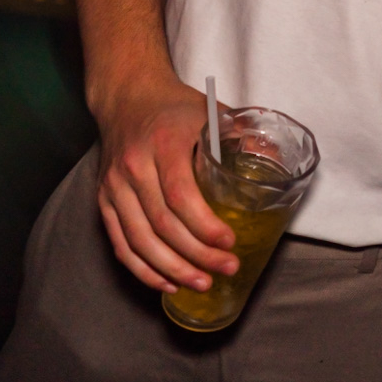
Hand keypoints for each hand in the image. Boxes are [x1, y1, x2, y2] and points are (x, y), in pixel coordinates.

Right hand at [93, 76, 237, 293]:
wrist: (127, 97)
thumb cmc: (176, 107)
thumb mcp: (212, 111)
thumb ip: (243, 134)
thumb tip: (277, 158)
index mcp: (163, 143)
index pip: (180, 194)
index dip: (204, 225)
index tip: (229, 241)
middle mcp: (134, 167)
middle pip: (162, 223)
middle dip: (196, 254)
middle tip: (226, 268)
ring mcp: (114, 187)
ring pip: (140, 240)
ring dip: (172, 268)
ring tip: (202, 283)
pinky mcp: (103, 201)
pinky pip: (121, 243)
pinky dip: (143, 269)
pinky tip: (167, 282)